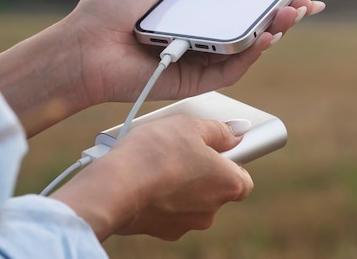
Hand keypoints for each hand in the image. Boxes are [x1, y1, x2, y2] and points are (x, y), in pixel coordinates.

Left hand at [0, 0, 324, 135]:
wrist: (82, 49)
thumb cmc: (103, 14)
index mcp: (188, 13)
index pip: (235, 4)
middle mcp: (199, 37)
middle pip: (248, 28)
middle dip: (281, 15)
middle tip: (303, 1)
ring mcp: (199, 60)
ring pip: (246, 50)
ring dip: (274, 31)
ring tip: (291, 13)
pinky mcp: (194, 81)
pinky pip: (231, 70)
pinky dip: (252, 55)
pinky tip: (265, 36)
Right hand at [51, 115, 253, 240]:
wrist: (114, 187)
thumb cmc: (155, 153)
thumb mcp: (190, 126)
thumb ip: (218, 130)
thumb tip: (236, 133)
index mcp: (229, 184)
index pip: (242, 176)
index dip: (228, 160)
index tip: (212, 147)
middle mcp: (212, 210)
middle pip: (213, 187)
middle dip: (199, 169)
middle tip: (179, 148)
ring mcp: (186, 223)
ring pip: (188, 198)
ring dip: (177, 182)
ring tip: (155, 161)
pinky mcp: (161, 230)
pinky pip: (166, 208)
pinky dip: (159, 195)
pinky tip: (143, 178)